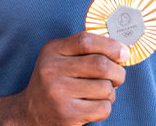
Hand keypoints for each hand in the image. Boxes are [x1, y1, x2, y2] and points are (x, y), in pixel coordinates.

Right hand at [12, 32, 129, 125]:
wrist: (30, 113)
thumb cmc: (54, 82)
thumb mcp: (60, 58)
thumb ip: (85, 49)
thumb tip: (122, 51)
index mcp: (52, 50)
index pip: (86, 41)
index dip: (111, 45)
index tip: (124, 53)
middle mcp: (52, 70)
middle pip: (100, 65)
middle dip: (118, 72)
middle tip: (118, 77)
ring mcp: (59, 93)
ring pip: (105, 88)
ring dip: (111, 92)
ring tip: (100, 93)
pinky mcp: (68, 115)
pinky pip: (103, 108)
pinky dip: (105, 107)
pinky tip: (93, 106)